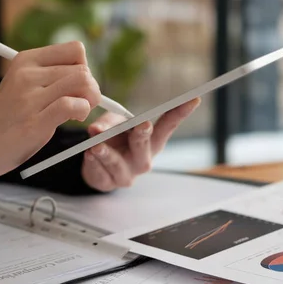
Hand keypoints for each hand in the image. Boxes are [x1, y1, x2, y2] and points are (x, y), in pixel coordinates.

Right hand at [0, 41, 100, 181]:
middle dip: (91, 87)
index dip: (84, 67)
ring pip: (82, 82)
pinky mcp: (35, 121)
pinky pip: (72, 105)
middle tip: (81, 102)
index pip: (75, 49)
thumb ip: (52, 74)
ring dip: (90, 98)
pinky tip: (74, 118)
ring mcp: (30, 97)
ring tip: (79, 111)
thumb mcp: (24, 83)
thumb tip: (89, 76)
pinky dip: (82, 111)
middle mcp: (27, 74)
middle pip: (82, 68)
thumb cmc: (10, 114)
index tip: (76, 85)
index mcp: (27, 60)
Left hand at [81, 98, 200, 191]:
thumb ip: (108, 123)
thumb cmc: (112, 140)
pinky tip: (89, 155)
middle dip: (143, 134)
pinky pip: (101, 173)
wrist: (96, 165)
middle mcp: (143, 158)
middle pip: (145, 145)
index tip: (193, 99)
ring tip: (96, 146)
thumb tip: (97, 129)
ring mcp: (127, 174)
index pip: (168, 126)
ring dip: (107, 153)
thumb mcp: (113, 124)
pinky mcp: (109, 183)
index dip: (180, 113)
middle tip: (142, 124)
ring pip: (117, 163)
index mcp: (152, 141)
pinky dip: (93, 163)